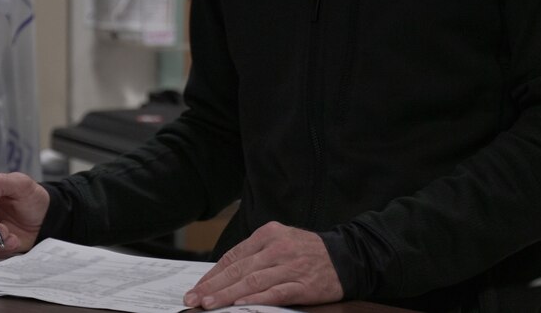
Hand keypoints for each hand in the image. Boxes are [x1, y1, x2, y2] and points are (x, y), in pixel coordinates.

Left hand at [182, 221, 342, 309]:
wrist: (347, 257)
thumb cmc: (308, 251)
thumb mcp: (280, 241)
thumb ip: (256, 254)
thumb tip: (225, 273)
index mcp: (268, 234)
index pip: (233, 256)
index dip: (212, 274)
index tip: (197, 288)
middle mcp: (276, 248)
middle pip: (238, 269)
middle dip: (212, 286)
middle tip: (193, 299)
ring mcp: (289, 266)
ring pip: (252, 281)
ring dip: (227, 295)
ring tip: (209, 304)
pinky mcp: (302, 284)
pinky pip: (275, 292)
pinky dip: (256, 299)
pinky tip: (240, 305)